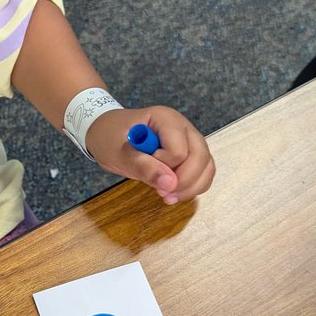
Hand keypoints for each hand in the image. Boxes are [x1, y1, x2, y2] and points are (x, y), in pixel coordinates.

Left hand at [84, 107, 215, 205]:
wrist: (108, 133)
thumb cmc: (111, 138)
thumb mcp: (119, 154)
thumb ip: (143, 167)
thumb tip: (170, 184)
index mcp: (166, 119)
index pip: (179, 151)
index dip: (164, 167)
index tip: (143, 167)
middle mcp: (183, 126)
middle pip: (200, 157)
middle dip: (184, 181)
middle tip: (162, 193)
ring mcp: (190, 139)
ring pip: (207, 166)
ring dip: (192, 187)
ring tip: (169, 197)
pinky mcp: (191, 153)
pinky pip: (204, 171)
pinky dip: (194, 186)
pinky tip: (175, 193)